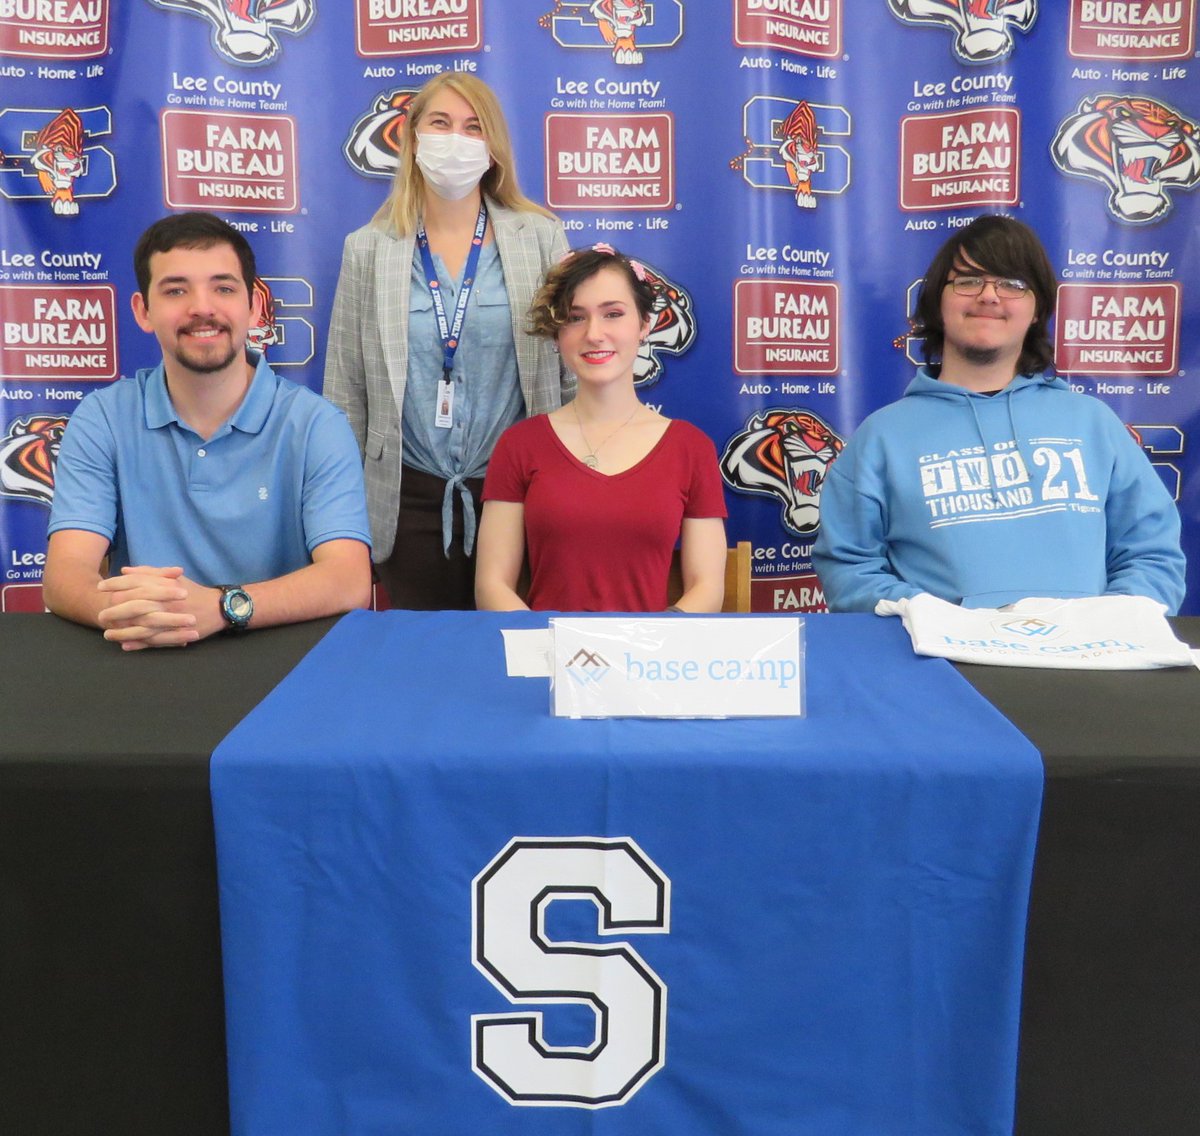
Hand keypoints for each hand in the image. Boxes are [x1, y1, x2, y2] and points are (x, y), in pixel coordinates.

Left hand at [97, 565, 220, 650]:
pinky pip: (154, 640)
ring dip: (122, 632)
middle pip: (134, 605)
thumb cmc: (193, 591)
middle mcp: (165, 602)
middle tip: (100, 616)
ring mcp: (170, 619)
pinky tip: (125, 645)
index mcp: (163, 586)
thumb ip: (149, 573)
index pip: (134, 582)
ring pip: (141, 627)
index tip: (101, 587)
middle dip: (114, 611)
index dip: (115, 584)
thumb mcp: (173, 578)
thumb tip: (125, 570)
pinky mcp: (176, 633)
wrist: (218, 608)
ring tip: (107, 635)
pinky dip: (139, 644)